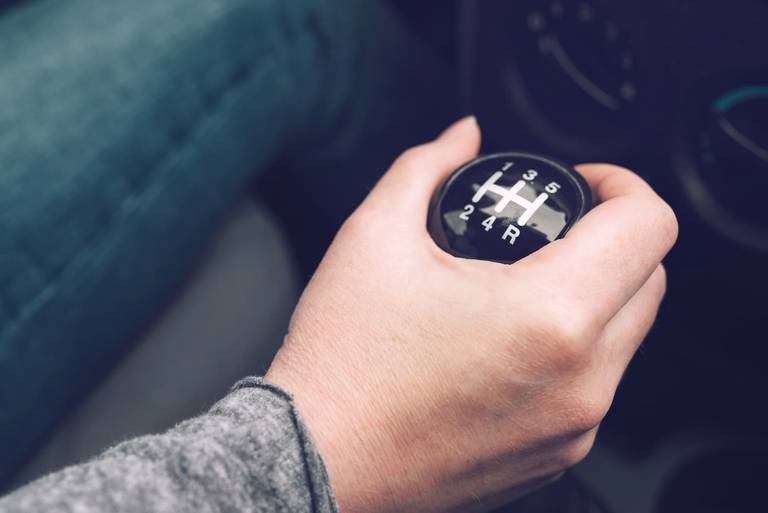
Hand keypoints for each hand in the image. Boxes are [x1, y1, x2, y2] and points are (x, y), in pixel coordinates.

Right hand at [266, 117, 677, 512]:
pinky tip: (512, 342)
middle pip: (651, 280)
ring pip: (629, 336)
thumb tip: (463, 133)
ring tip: (524, 286)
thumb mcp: (374, 236)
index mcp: (548, 317)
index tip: (582, 184)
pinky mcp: (558, 456)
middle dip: (613, 238)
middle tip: (551, 231)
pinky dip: (575, 349)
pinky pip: (597, 384)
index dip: (622, 184)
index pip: (648, 226)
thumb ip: (427, 166)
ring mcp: (574, 428)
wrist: (317, 460)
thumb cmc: (342, 363)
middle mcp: (580, 381)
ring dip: (598, 294)